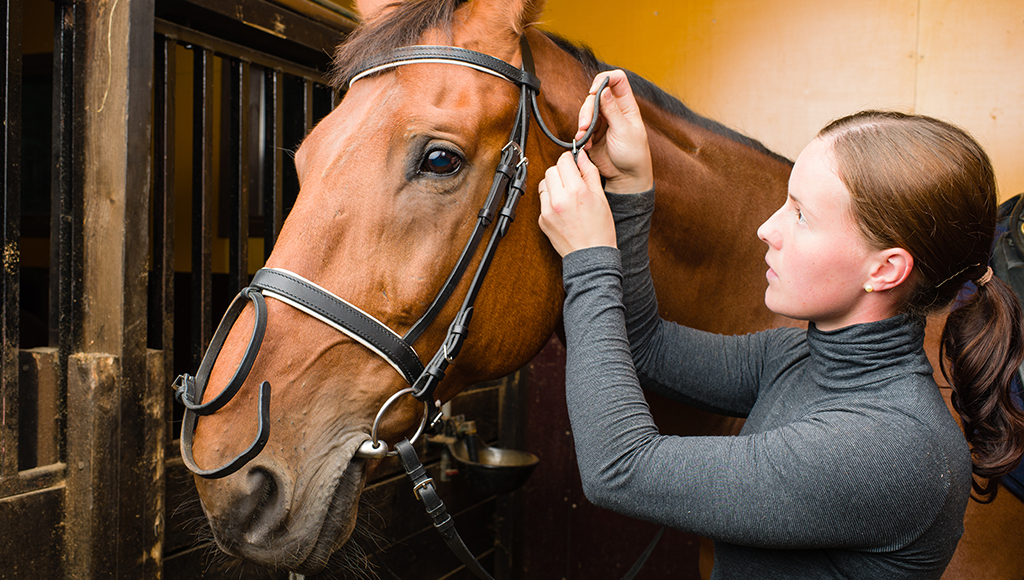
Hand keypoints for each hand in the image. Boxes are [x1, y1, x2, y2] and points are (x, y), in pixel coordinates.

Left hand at [538, 150, 615, 256]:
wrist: (591, 256)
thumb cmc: (599, 230)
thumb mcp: (600, 197)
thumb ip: (590, 173)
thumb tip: (582, 156)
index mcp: (576, 191)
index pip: (563, 161)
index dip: (569, 159)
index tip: (573, 163)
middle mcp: (559, 200)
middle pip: (551, 170)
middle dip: (561, 172)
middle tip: (571, 180)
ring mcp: (547, 211)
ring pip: (544, 184)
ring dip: (554, 185)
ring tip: (567, 195)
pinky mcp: (542, 220)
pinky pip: (542, 201)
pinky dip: (550, 200)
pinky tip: (563, 209)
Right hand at [576, 70, 652, 193]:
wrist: (626, 176)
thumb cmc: (633, 154)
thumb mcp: (624, 131)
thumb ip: (613, 110)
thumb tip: (604, 90)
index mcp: (626, 105)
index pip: (617, 80)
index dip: (605, 79)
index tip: (595, 91)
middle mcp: (614, 110)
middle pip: (595, 96)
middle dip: (587, 109)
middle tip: (586, 125)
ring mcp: (603, 121)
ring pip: (586, 111)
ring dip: (582, 123)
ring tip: (584, 136)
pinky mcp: (594, 134)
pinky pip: (583, 128)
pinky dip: (581, 134)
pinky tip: (585, 143)